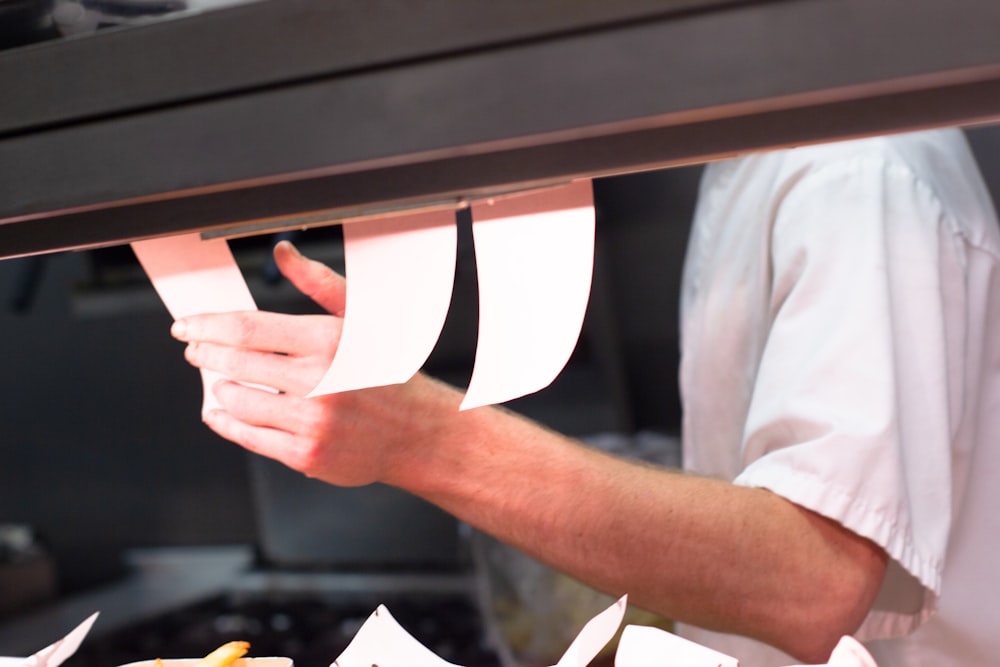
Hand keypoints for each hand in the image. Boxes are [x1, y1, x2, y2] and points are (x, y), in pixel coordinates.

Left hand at [170, 240, 453, 485]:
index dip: (208, 326)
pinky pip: (248, 437)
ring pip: (236, 401)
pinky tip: (222, 412)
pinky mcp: (306, 455)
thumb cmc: (387, 373)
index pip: (248, 328)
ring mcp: (312, 422)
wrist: (416, 432)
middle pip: (235, 363)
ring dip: (220, 389)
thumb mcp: (361, 320)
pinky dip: (226, 423)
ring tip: (223, 382)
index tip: (187, 326)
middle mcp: (320, 381)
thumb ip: (318, 283)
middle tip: (196, 351)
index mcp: (329, 341)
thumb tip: (282, 252)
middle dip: (205, 355)